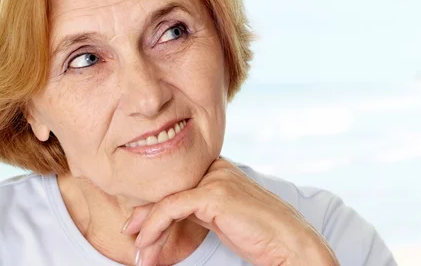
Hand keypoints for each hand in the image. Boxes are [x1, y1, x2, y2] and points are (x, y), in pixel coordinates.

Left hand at [122, 158, 338, 265]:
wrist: (290, 244)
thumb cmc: (260, 235)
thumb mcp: (221, 218)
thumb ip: (197, 209)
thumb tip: (165, 217)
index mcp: (219, 169)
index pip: (177, 183)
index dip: (155, 205)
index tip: (138, 228)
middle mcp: (216, 168)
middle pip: (169, 188)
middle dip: (146, 215)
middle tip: (129, 235)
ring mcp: (216, 178)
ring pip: (167, 198)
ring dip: (147, 228)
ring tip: (139, 252)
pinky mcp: (214, 194)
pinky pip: (171, 207)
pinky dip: (154, 227)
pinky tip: (146, 244)